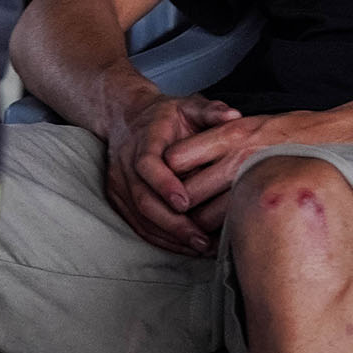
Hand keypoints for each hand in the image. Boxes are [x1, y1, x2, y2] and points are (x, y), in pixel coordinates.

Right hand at [106, 92, 241, 253]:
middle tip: (201, 238)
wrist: (128, 118)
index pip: (147, 164)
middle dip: (172, 222)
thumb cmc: (167, 115)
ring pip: (140, 217)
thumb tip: (234, 116)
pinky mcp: (119, 200)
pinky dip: (161, 239)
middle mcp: (125, 164)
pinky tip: (185, 248)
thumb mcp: (189, 104)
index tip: (185, 202)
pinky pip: (138, 225)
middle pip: (143, 199)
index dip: (164, 184)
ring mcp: (119, 184)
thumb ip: (210, 110)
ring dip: (169, 236)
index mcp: (144, 139)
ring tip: (200, 248)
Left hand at [163, 110, 327, 233]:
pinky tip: (221, 239)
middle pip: (187, 190)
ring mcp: (253, 182)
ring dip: (198, 227)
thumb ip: (223, 139)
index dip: (167, 173)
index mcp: (231, 132)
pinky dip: (221, 236)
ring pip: (205, 215)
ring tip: (196, 233)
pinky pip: (233, 226)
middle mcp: (237, 156)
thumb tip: (190, 160)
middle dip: (177, 207)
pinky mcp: (267, 201)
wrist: (339, 138)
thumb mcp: (255, 123)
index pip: (177, 156)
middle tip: (176, 217)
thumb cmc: (296, 132)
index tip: (169, 183)